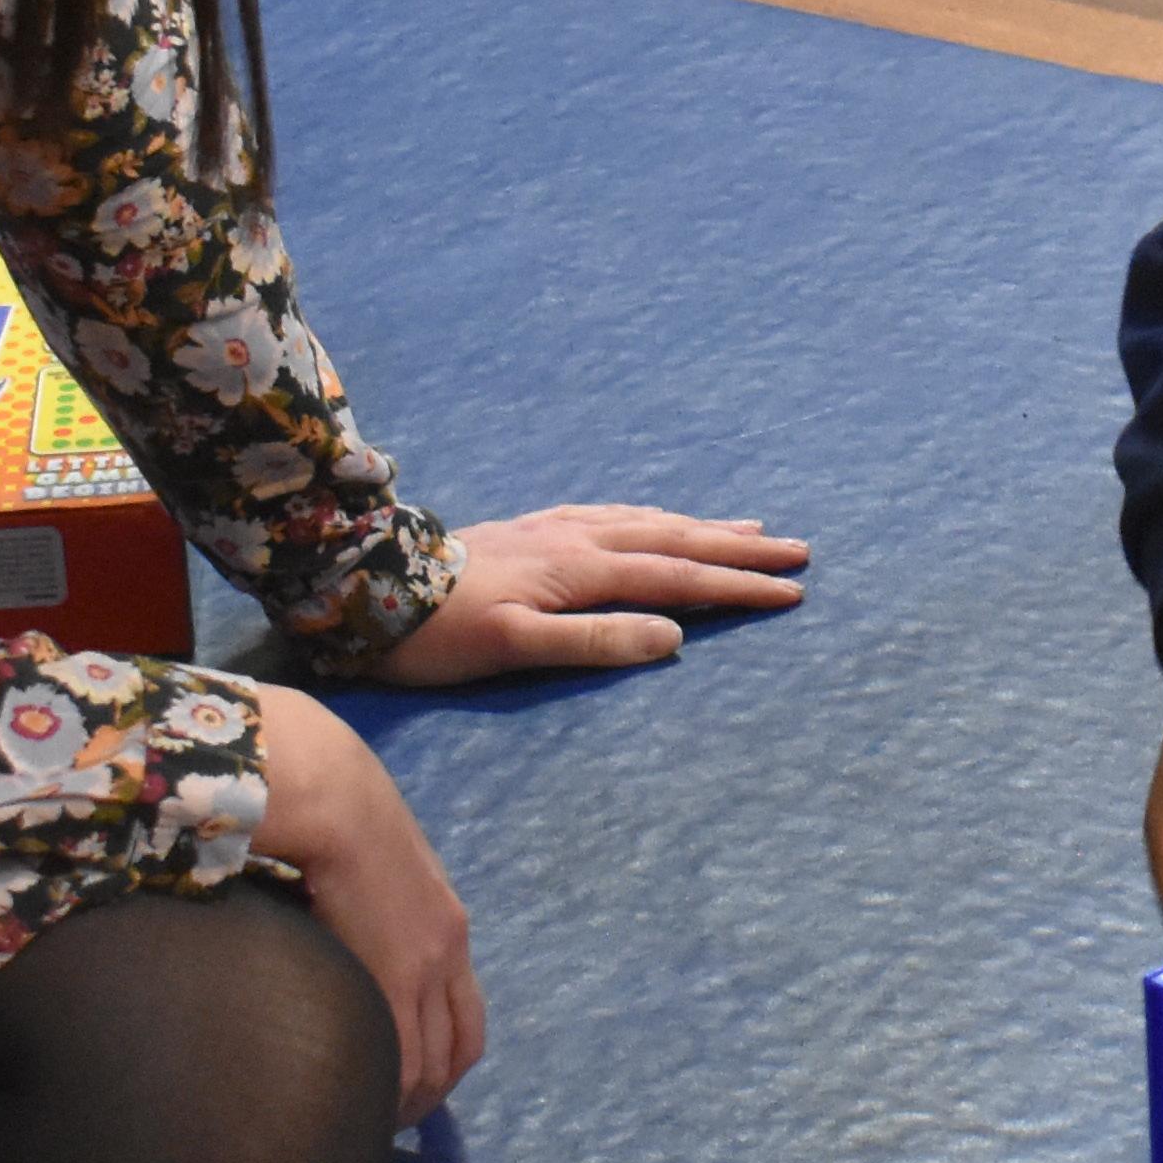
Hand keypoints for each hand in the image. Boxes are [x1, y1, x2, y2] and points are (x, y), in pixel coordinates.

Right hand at [249, 678, 484, 1115]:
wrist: (337, 797)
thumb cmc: (334, 816)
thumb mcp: (369, 868)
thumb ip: (365, 907)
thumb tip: (330, 925)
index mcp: (447, 926)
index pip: (466, 1012)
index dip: (446, 1057)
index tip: (418, 1087)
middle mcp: (450, 950)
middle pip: (462, 1045)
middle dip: (435, 1093)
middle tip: (398, 1121)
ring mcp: (428, 965)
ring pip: (437, 1061)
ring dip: (412, 1101)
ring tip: (376, 1125)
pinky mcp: (398, 973)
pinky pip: (405, 1055)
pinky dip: (394, 1091)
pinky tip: (367, 1108)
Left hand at [370, 504, 807, 686]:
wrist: (364, 587)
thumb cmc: (439, 634)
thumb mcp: (517, 648)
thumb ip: (596, 641)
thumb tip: (673, 638)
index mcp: (583, 570)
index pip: (679, 577)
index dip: (738, 586)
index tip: (793, 590)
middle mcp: (578, 540)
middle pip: (677, 540)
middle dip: (740, 548)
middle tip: (798, 550)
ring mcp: (556, 528)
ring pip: (648, 522)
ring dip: (703, 527)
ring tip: (749, 527)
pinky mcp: (533, 528)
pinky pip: (614, 514)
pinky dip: (652, 517)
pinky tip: (654, 518)